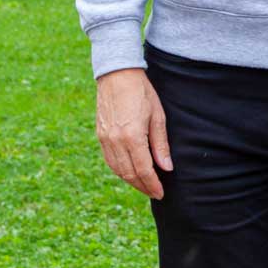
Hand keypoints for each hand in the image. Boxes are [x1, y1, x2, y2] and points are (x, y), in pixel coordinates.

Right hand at [96, 67, 172, 198]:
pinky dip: (120, 170)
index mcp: (132, 137)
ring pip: (118, 169)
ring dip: (131, 181)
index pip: (143, 170)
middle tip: (155, 193)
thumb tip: (167, 168)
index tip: (161, 193)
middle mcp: (115, 141)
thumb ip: (161, 145)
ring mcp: (105, 139)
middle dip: (143, 186)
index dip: (153, 184)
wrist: (117, 75)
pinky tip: (130, 172)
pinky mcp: (100, 135)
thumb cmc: (142, 93)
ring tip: (144, 185)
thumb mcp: (158, 117)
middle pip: (129, 174)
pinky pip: (109, 160)